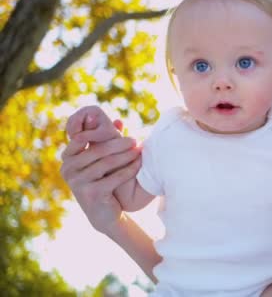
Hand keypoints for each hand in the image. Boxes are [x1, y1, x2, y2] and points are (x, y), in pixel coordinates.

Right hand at [60, 107, 140, 234]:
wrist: (103, 214)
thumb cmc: (103, 182)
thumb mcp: (101, 161)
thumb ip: (107, 140)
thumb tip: (119, 120)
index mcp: (68, 159)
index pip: (81, 138)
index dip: (99, 132)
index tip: (119, 129)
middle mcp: (68, 170)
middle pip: (98, 150)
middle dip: (119, 144)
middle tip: (135, 140)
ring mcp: (78, 183)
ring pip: (107, 163)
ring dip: (126, 156)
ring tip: (140, 150)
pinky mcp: (91, 194)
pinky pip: (114, 177)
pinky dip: (129, 169)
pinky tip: (138, 164)